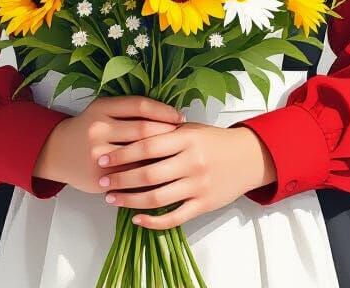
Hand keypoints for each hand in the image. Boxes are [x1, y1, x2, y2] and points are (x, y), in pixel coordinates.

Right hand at [34, 95, 185, 194]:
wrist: (59, 151)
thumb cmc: (89, 126)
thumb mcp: (104, 108)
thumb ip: (130, 109)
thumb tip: (169, 114)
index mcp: (102, 108)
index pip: (140, 106)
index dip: (163, 111)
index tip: (180, 117)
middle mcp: (99, 130)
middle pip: (143, 131)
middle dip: (167, 133)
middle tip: (184, 137)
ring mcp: (98, 157)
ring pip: (140, 157)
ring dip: (162, 157)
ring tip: (178, 155)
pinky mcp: (100, 179)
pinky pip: (131, 179)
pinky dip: (149, 177)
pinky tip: (164, 175)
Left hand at [94, 122, 274, 229]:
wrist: (247, 157)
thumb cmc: (213, 140)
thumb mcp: (190, 128)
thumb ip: (164, 130)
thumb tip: (128, 134)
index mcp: (186, 138)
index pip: (147, 146)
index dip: (122, 153)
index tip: (103, 158)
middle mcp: (191, 162)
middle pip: (148, 174)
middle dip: (120, 178)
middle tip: (102, 180)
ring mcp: (197, 185)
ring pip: (157, 198)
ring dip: (129, 200)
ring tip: (111, 198)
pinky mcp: (203, 205)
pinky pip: (174, 217)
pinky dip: (152, 221)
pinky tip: (136, 218)